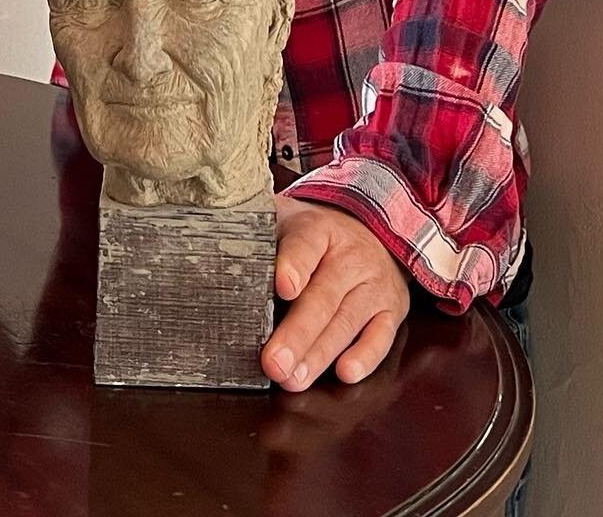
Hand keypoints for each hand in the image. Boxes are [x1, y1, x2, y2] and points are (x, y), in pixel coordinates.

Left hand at [261, 194, 410, 391]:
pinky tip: (346, 372)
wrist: (370, 229)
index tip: (283, 286)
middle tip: (274, 364)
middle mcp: (350, 256)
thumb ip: (258, 240)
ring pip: (347, 320)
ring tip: (294, 379)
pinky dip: (365, 356)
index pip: (305, 244)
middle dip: (297, 334)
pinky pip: (382, 336)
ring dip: (320, 353)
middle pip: (323, 296)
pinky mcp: (392, 309)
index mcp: (317, 229)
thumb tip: (211, 259)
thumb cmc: (313, 236)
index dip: (293, 265)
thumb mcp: (285, 223)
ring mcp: (373, 283)